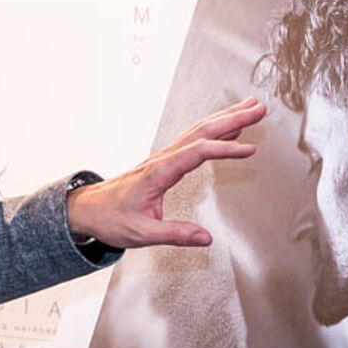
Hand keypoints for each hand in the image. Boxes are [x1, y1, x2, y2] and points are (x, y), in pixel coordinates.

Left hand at [67, 97, 265, 248]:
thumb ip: (175, 234)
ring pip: (198, 130)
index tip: (249, 150)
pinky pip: (194, 139)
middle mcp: (163, 158)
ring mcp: (164, 157)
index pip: (198, 152)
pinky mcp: (165, 161)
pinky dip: (214, 130)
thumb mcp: (141, 233)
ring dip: (226, 118)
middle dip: (232, 117)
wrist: (88, 209)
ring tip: (250, 109)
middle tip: (259, 109)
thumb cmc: (111, 219)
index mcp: (159, 172)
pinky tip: (228, 129)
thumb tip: (205, 238)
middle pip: (202, 131)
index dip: (225, 149)